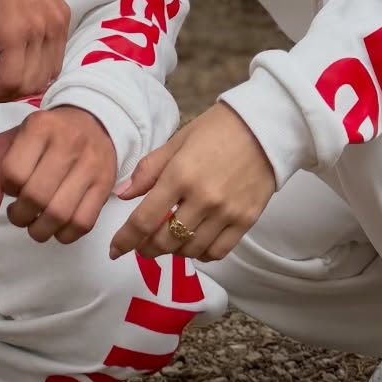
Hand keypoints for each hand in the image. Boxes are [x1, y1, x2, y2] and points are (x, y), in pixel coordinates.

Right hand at [0, 0, 70, 102]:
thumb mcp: (27, 2)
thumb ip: (29, 28)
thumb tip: (15, 59)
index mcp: (61, 19)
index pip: (52, 69)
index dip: (25, 82)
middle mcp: (55, 27)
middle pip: (40, 81)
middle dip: (10, 90)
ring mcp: (37, 31)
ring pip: (25, 85)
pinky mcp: (14, 34)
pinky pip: (9, 78)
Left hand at [0, 107, 118, 243]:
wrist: (93, 123)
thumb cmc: (44, 136)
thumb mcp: (9, 141)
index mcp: (40, 126)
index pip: (13, 172)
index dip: (6, 188)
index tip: (12, 187)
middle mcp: (69, 142)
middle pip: (36, 197)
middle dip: (20, 216)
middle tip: (20, 213)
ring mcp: (91, 164)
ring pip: (59, 214)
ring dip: (40, 230)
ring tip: (35, 223)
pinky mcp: (106, 184)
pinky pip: (83, 223)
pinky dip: (65, 235)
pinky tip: (57, 227)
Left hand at [109, 103, 275, 263]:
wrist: (265, 127)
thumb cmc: (218, 129)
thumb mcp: (178, 141)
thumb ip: (148, 170)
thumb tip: (122, 194)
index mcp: (180, 175)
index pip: (143, 220)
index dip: (125, 240)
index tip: (116, 249)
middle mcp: (202, 198)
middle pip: (165, 241)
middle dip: (147, 248)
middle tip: (142, 245)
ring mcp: (226, 212)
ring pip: (190, 250)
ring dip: (174, 251)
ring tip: (169, 240)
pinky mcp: (246, 220)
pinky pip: (218, 251)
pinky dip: (202, 253)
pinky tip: (195, 243)